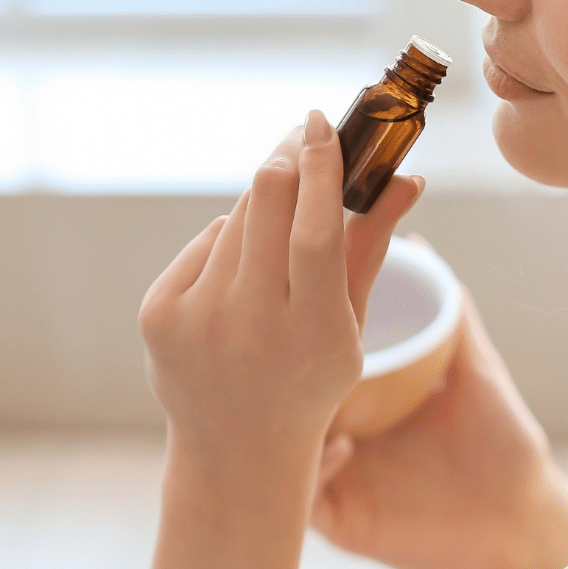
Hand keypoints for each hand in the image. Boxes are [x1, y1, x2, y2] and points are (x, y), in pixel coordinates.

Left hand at [138, 111, 424, 482]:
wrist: (238, 446)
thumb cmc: (310, 379)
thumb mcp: (351, 324)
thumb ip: (372, 246)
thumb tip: (408, 178)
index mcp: (313, 332)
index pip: (315, 230)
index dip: (321, 168)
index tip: (321, 122)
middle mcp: (249, 324)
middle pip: (267, 202)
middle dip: (288, 160)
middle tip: (303, 140)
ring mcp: (196, 319)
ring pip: (236, 218)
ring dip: (264, 208)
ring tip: (277, 246)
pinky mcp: (159, 314)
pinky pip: (205, 243)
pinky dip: (229, 245)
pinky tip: (240, 280)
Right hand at [310, 246, 567, 568]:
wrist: (525, 521)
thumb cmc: (505, 443)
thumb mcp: (475, 367)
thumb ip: (451, 313)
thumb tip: (419, 248)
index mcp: (365, 401)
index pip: (313, 361)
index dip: (300, 331)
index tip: (299, 297)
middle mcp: (343, 436)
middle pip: (289, 401)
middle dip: (277, 371)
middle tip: (284, 338)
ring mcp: (338, 480)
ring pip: (283, 448)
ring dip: (282, 421)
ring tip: (300, 391)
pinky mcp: (341, 524)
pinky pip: (302, 501)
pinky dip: (310, 471)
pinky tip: (340, 446)